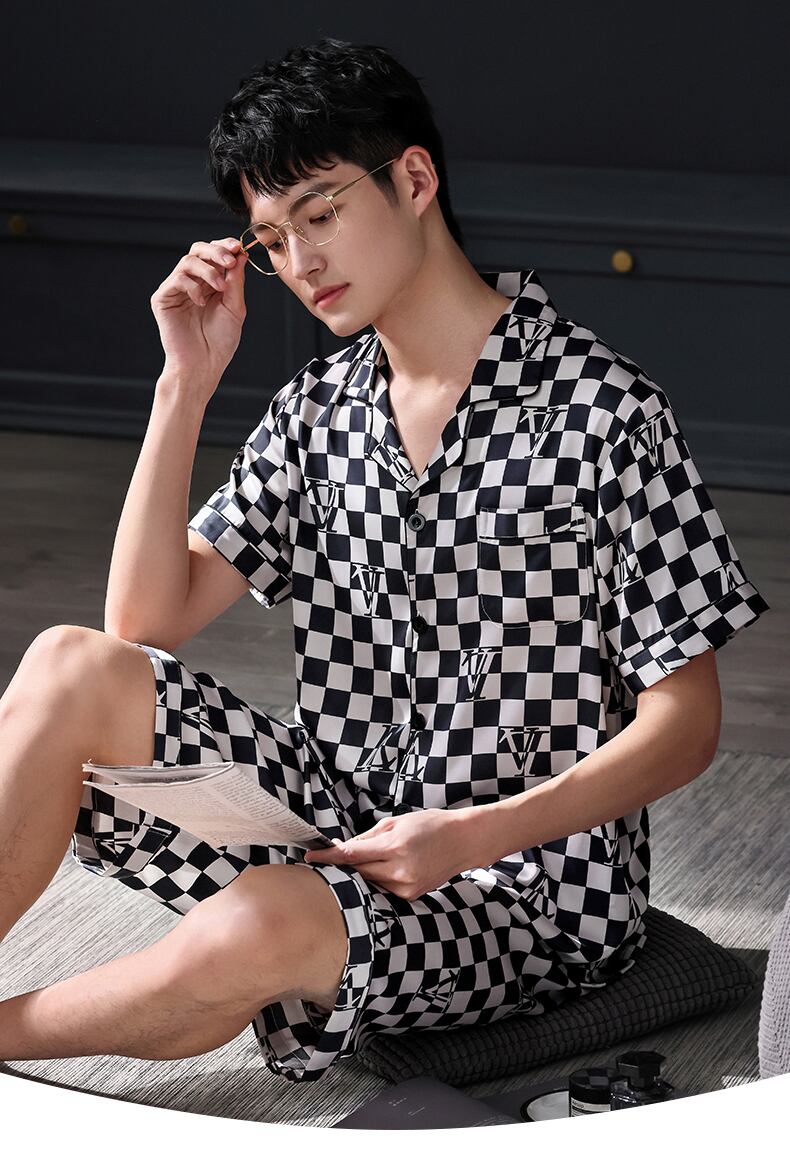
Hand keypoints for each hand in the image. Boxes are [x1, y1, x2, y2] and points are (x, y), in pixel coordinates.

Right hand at [150, 236, 248, 393]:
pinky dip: (193, 286)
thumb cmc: (220, 342)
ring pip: (188, 261)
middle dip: (216, 252)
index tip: (237, 247)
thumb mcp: (235, 307)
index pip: (213, 255)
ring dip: (208, 270)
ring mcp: (176, 290)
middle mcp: (191, 283)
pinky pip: (177, 279)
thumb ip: (236, 281)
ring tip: (220, 288)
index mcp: (209, 283)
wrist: (203, 365)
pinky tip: (202, 302)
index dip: (224, 246)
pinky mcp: (163, 298)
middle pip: (198, 250)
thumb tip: (240, 254)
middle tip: (230, 261)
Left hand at [304, 809, 474, 899]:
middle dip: (343, 865)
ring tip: (362, 861)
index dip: (328, 857)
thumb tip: (343, 848)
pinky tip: (381, 870)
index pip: (351, 855)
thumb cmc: (430, 825)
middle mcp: (400, 870)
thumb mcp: (396, 822)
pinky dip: (377, 880)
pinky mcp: (411, 896)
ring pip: (369, 882)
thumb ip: (367, 837)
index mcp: (394, 846)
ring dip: (360, 873)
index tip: (310, 856)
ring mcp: (406, 886)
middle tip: (327, 858)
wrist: (463, 841)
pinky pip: (383, 889)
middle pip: (357, 872)